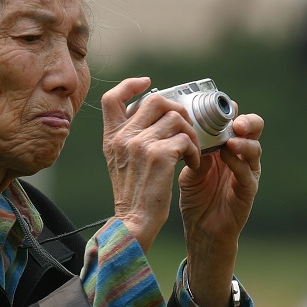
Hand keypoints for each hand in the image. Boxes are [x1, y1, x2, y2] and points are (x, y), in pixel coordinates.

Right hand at [100, 77, 201, 252]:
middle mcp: (124, 137)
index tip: (148, 84)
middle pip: (155, 101)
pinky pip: (186, 139)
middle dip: (176, 109)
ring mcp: (141, 145)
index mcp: (111, 137)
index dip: (130, 85)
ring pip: (176, 119)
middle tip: (184, 127)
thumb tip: (150, 115)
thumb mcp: (118, 162)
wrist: (134, 222)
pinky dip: (195, 151)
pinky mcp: (160, 156)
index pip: (112, 98)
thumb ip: (128, 138)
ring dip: (190, 133)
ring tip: (191, 151)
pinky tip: (193, 164)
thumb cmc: (132, 195)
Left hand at [177, 111, 262, 306]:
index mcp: (226, 147)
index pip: (233, 122)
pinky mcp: (248, 191)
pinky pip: (248, 174)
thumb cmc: (197, 198)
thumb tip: (186, 131)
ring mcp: (247, 173)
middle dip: (246, 121)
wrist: (201, 231)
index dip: (229, 111)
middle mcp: (240, 157)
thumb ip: (193, 152)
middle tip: (234, 120)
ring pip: (254, 150)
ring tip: (231, 138)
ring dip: (243, 142)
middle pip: (252, 131)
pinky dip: (239, 163)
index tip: (218, 103)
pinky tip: (228, 157)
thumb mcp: (191, 170)